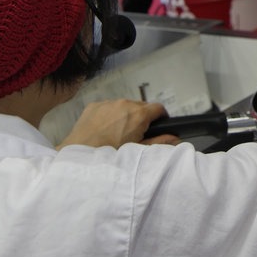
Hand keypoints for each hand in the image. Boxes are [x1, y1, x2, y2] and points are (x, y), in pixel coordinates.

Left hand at [57, 99, 176, 149]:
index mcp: (139, 114)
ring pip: (124, 105)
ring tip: (117, 132)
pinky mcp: (95, 105)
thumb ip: (160, 141)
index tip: (159, 124)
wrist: (81, 154)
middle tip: (136, 133)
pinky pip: (108, 107)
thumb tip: (175, 138)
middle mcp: (125, 103)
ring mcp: (108, 103)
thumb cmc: (111, 154)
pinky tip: (104, 129)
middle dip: (142, 116)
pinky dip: (110, 114)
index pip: (158, 108)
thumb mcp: (138, 150)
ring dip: (125, 114)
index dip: (161, 116)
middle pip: (141, 106)